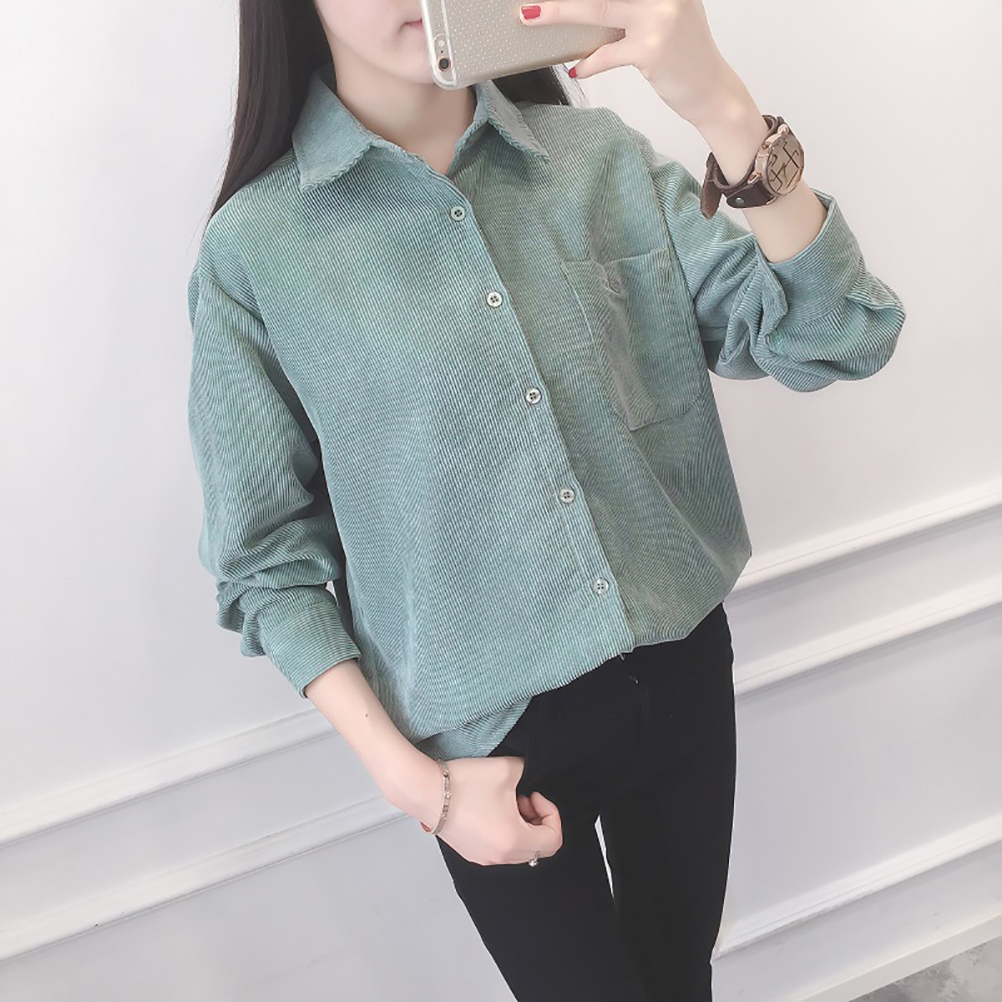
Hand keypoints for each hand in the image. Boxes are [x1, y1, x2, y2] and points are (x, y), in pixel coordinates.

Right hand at [399, 754, 562, 865]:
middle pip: (538, 848)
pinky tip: (491, 809)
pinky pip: (501, 849)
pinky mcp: (472, 853)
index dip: (551, 814)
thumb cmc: (464, 783)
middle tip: (523, 798)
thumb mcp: (508, 769)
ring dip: (521, 826)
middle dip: (537, 820)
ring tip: (505, 802)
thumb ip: (530, 772)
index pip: (553, 840)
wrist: (425, 791)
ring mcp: (484, 858)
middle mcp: (500, 857)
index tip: (534, 795)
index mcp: (514, 841)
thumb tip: (532, 777)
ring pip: (519, 850)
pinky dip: (505, 832)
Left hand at [518, 0, 748, 127]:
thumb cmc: (684, 54)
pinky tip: (576, 69)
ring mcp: (658, 19)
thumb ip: (635, 5)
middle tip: (533, 1)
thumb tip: (587, 8)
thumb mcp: (667, 15)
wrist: (713, 90)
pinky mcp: (651, 49)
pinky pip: (608, 54)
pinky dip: (589, 63)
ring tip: (533, 16)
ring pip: (598, 9)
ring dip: (560, 13)